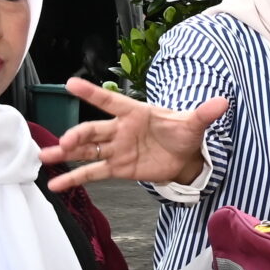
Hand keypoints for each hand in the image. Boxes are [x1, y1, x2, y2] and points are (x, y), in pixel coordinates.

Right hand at [38, 77, 227, 190]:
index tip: (71, 84)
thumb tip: (224, 101)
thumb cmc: (184, 133)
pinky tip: (56, 186)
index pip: (111, 101)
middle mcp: (120, 130)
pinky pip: (92, 173)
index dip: (92, 93)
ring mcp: (116, 149)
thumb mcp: (194, 124)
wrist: (185, 157)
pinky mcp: (117, 168)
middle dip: (77, 135)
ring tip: (45, 158)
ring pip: (87, 150)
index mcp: (135, 113)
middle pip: (94, 130)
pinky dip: (74, 179)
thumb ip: (204, 114)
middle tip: (63, 142)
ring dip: (66, 154)